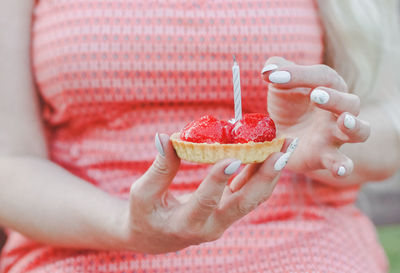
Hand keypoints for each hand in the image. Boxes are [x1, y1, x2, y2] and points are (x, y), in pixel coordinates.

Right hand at [117, 133, 293, 253]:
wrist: (155, 235)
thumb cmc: (144, 213)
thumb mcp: (143, 192)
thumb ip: (159, 168)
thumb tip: (165, 137)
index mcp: (186, 224)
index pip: (206, 201)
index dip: (218, 180)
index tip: (233, 157)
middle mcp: (212, 226)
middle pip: (244, 203)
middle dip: (264, 177)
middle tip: (280, 153)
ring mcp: (224, 220)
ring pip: (253, 198)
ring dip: (270, 172)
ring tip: (286, 146)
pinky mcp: (229, 210)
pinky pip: (249, 192)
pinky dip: (260, 172)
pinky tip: (271, 151)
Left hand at [261, 57, 369, 179]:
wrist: (283, 137)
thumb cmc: (287, 106)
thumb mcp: (280, 85)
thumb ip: (276, 69)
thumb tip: (268, 69)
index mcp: (328, 88)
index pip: (321, 76)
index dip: (299, 74)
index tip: (272, 78)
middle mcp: (338, 111)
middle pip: (350, 102)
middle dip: (335, 98)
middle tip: (315, 95)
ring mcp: (335, 136)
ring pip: (359, 131)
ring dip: (353, 126)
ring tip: (343, 121)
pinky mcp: (326, 157)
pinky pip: (342, 163)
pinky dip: (343, 166)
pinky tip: (339, 169)